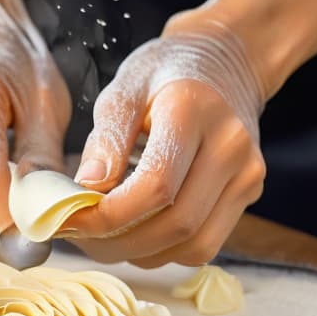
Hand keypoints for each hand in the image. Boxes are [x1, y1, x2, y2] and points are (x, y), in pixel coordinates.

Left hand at [65, 16, 267, 267]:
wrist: (223, 62)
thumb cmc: (163, 75)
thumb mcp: (123, 89)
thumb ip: (105, 140)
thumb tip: (86, 189)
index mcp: (193, 111)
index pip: (156, 185)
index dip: (109, 216)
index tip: (68, 221)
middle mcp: (230, 145)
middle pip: (176, 223)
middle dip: (117, 242)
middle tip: (77, 238)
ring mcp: (246, 173)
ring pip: (192, 245)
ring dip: (139, 253)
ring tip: (101, 239)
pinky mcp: (248, 192)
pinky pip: (203, 245)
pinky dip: (163, 252)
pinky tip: (135, 235)